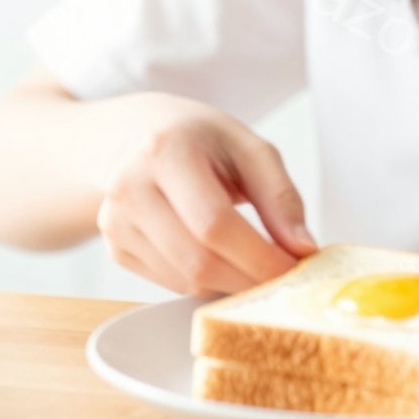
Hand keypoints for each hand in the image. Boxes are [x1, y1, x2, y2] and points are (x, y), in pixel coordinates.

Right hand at [96, 93, 317, 296]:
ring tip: (253, 263)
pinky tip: (218, 256)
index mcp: (165, 152)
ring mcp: (116, 222)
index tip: (293, 269)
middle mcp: (129, 188)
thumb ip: (280, 196)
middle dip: (248, 280)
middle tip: (281, 279)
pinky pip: (171, 283)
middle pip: (197, 261)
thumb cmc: (196, 139)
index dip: (258, 256)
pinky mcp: (116, 248)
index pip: (214, 223)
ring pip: (185, 280)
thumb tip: (302, 248)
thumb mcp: (247, 147)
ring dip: (229, 283)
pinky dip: (204, 280)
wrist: (133, 136)